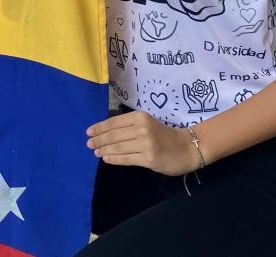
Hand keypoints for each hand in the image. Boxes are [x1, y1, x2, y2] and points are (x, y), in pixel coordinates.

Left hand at [86, 111, 200, 175]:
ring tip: (96, 152)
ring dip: (104, 150)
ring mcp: (146, 143)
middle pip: (114, 135)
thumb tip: (105, 133)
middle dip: (99, 140)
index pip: (114, 122)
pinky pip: (126, 159)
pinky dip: (114, 159)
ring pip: (118, 147)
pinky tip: (106, 159)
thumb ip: (130, 127)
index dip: (99, 128)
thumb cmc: (164, 136)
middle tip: (89, 144)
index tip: (89, 132)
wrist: (187, 148)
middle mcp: (142, 128)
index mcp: (140, 117)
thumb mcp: (147, 125)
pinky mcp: (149, 158)